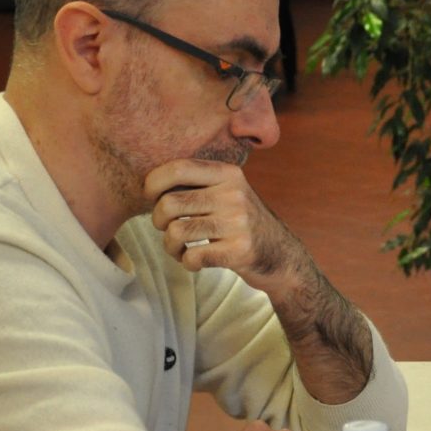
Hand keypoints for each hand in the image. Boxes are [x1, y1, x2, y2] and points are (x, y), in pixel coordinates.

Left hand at [146, 159, 307, 293]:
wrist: (281, 256)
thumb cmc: (241, 222)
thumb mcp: (228, 191)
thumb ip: (198, 183)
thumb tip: (149, 182)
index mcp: (228, 174)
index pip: (178, 168)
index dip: (153, 183)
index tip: (150, 197)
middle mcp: (234, 195)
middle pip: (170, 203)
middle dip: (157, 220)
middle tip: (165, 228)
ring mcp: (238, 223)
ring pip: (176, 232)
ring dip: (169, 246)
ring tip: (178, 249)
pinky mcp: (239, 251)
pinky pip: (192, 257)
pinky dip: (187, 262)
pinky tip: (194, 261)